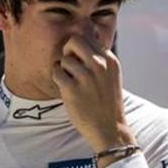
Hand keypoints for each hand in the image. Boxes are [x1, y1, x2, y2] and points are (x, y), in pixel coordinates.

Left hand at [52, 24, 135, 155]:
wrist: (110, 128)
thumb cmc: (107, 102)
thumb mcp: (112, 76)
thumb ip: (100, 59)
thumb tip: (82, 42)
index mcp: (110, 60)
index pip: (88, 38)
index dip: (80, 49)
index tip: (81, 63)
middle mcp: (100, 65)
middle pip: (74, 40)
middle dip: (68, 50)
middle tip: (70, 66)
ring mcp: (86, 77)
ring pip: (64, 59)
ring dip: (63, 70)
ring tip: (71, 83)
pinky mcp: (72, 89)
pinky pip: (56, 72)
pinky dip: (58, 79)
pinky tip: (66, 89)